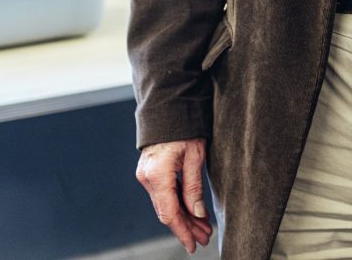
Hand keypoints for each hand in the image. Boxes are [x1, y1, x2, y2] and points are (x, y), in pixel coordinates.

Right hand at [136, 138, 211, 253]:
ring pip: (165, 205)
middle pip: (167, 212)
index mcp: (158, 174)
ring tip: (202, 227)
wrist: (169, 108)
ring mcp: (146, 176)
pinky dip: (178, 204)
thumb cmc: (184, 128)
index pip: (170, 213)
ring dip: (183, 217)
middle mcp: (148, 178)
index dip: (183, 231)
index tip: (194, 243)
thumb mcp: (195, 157)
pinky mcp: (150, 173)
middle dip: (186, 226)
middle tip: (204, 237)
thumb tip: (198, 214)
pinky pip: (164, 195)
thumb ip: (194, 187)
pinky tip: (192, 211)